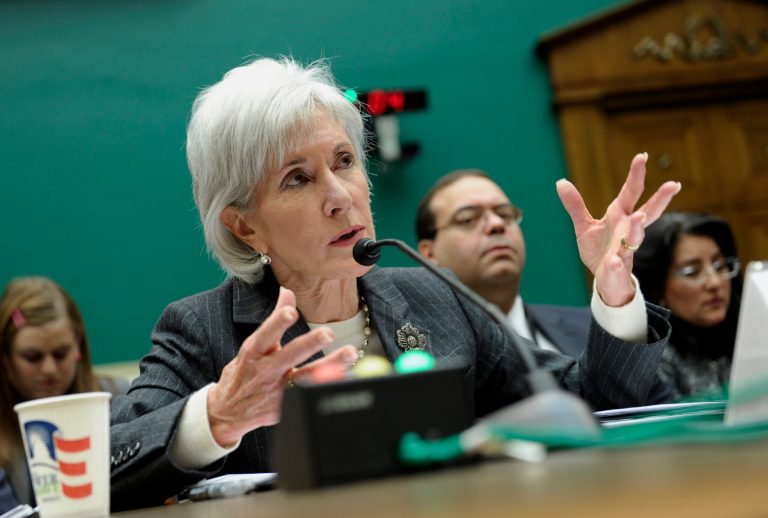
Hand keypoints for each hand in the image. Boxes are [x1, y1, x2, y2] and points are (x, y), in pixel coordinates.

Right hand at [207, 287, 357, 446]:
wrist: (228, 411)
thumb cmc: (245, 371)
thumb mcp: (254, 345)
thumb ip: (275, 319)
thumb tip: (287, 291)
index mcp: (255, 351)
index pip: (266, 333)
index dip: (278, 322)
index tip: (291, 312)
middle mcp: (266, 370)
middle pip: (290, 354)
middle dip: (310, 343)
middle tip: (328, 332)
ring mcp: (276, 390)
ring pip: (306, 376)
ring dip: (330, 365)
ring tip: (349, 352)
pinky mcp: (285, 408)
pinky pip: (310, 396)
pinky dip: (328, 386)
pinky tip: (344, 378)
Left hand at [556, 152, 680, 306]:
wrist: (604, 280)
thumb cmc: (599, 250)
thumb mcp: (584, 226)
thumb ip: (575, 205)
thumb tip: (560, 182)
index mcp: (619, 216)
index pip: (631, 192)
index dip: (636, 175)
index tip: (642, 156)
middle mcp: (627, 230)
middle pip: (647, 212)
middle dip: (659, 199)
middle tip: (673, 185)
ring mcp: (624, 249)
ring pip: (635, 237)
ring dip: (637, 227)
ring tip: (640, 216)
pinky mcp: (617, 267)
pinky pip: (619, 264)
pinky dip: (618, 263)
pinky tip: (616, 261)